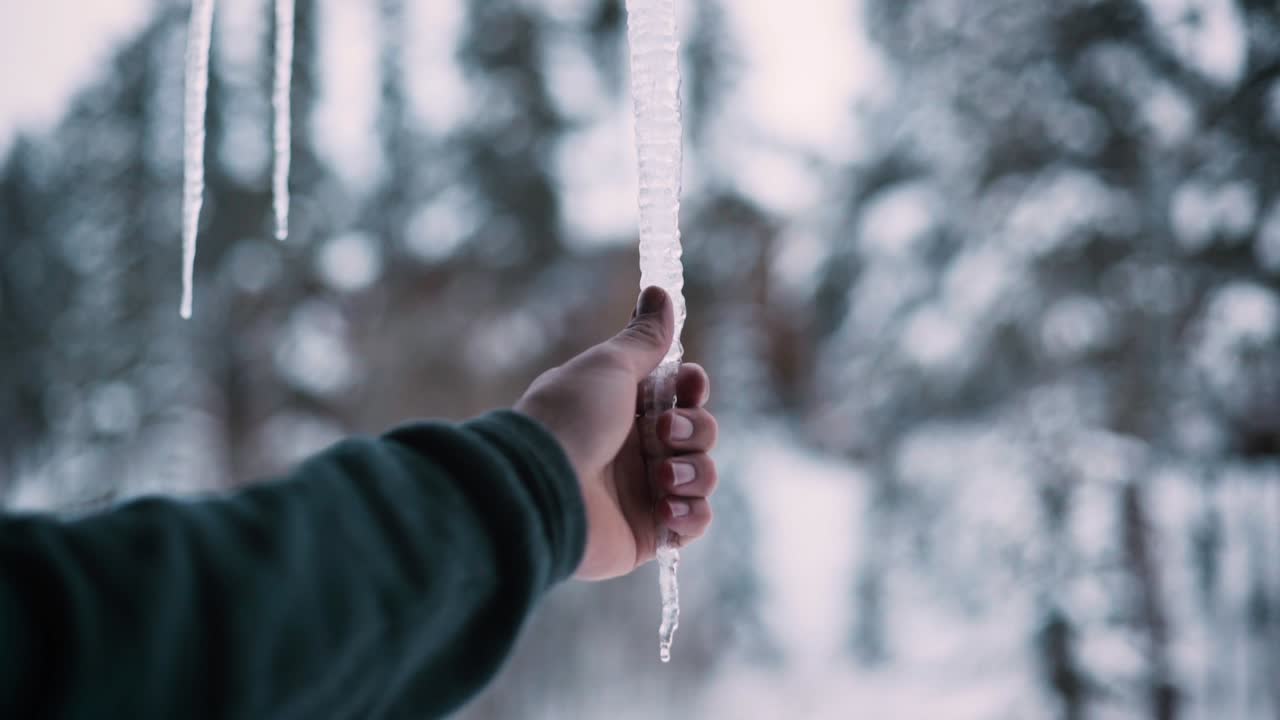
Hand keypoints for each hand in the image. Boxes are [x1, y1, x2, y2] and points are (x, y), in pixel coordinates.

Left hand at [515, 287, 717, 580]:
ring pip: (703, 477)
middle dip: (694, 430)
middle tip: (661, 434)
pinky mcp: (647, 533)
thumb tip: (660, 291)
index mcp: (625, 409)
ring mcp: (643, 492)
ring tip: (660, 477)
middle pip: (701, 434)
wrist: (540, 487)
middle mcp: (635, 450)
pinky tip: (665, 507)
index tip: (689, 382)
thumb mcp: (609, 367)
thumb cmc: (569, 419)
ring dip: (694, 472)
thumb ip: (643, 338)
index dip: (694, 389)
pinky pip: (694, 523)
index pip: (681, 396)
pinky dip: (690, 514)